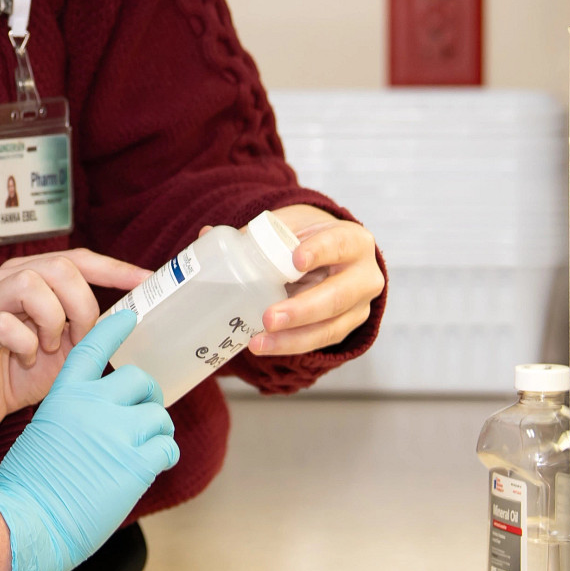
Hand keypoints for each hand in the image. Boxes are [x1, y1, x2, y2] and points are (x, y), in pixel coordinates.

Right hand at [0, 249, 148, 434]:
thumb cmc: (24, 370)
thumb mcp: (69, 348)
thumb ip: (92, 327)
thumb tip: (133, 316)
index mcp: (31, 275)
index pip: (78, 259)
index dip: (115, 269)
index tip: (146, 283)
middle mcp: (4, 279)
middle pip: (58, 267)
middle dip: (82, 306)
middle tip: (82, 340)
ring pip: (29, 284)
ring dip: (52, 321)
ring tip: (50, 348)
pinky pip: (4, 324)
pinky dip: (26, 344)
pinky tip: (27, 360)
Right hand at [0, 309, 178, 570]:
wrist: (27, 520)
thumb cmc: (26, 484)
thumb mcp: (42, 430)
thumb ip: (73, 413)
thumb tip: (101, 416)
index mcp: (65, 394)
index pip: (93, 348)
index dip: (113, 329)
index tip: (130, 317)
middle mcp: (93, 404)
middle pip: (138, 380)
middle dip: (146, 396)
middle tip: (142, 414)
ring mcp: (117, 431)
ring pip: (158, 414)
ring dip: (156, 431)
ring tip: (145, 449)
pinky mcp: (136, 463)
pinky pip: (167, 446)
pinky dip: (165, 456)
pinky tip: (154, 466)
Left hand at [248, 205, 383, 356]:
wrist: (334, 256)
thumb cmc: (308, 236)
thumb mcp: (292, 225)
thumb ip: (257, 231)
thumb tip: (205, 234)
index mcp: (353, 241)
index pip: (340, 244)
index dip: (320, 252)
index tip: (295, 260)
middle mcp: (364, 277)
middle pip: (336, 296)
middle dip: (301, 310)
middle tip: (268, 317)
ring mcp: (358, 307)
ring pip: (328, 328)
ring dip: (291, 338)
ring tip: (257, 342)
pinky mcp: (344, 328)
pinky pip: (319, 341)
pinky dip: (290, 345)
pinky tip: (265, 345)